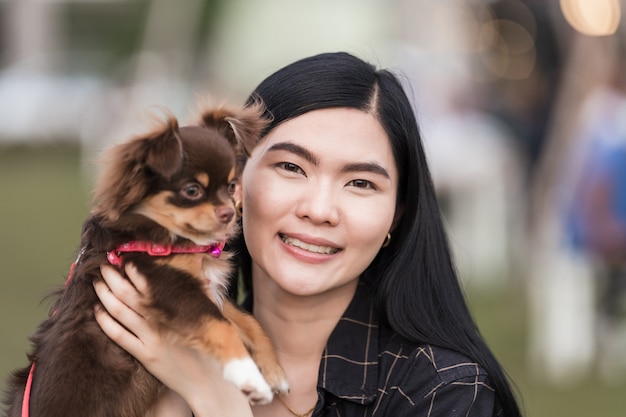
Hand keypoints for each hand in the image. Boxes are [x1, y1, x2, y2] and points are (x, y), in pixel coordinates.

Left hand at [94, 264, 252, 416]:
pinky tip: (97, 311)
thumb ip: (199, 289)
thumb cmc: (212, 344)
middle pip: (130, 295)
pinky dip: (106, 322)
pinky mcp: (144, 355)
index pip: (149, 284)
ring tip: (97, 283)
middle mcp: (160, 321)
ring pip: (121, 312)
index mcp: (175, 309)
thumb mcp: (208, 312)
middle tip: (103, 266)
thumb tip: (197, 261)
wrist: (208, 380)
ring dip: (106, 295)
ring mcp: (150, 338)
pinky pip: (119, 336)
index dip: (134, 271)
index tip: (124, 259)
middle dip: (114, 278)